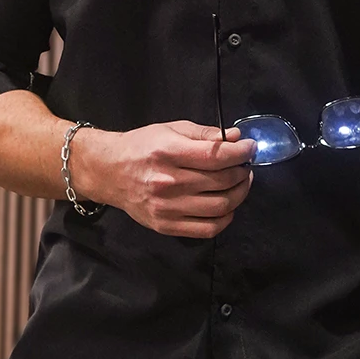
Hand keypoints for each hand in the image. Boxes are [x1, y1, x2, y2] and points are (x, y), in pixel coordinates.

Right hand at [74, 120, 255, 238]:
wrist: (109, 172)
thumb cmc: (142, 146)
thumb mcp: (171, 129)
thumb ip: (205, 134)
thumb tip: (237, 138)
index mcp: (168, 153)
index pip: (217, 156)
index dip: (241, 152)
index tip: (250, 148)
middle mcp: (168, 182)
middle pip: (222, 181)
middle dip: (242, 171)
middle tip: (245, 165)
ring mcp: (167, 208)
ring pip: (220, 206)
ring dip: (239, 194)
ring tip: (240, 183)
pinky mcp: (166, 226)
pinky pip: (207, 229)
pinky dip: (225, 218)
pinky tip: (227, 205)